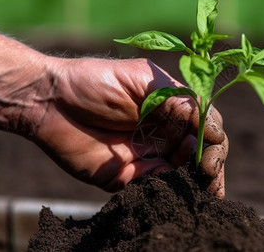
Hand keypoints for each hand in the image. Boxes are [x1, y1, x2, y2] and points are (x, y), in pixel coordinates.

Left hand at [32, 57, 227, 196]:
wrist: (49, 101)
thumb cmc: (94, 81)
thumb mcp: (141, 79)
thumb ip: (176, 98)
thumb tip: (207, 125)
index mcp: (170, 107)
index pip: (205, 123)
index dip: (214, 134)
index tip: (212, 141)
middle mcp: (163, 132)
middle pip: (199, 150)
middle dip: (212, 161)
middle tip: (209, 170)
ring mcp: (146, 154)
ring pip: (183, 171)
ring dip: (196, 177)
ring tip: (203, 180)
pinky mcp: (127, 175)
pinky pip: (155, 184)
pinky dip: (168, 184)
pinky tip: (172, 178)